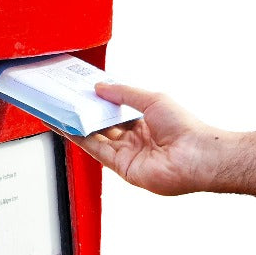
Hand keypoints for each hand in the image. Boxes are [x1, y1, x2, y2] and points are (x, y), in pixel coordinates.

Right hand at [57, 84, 220, 195]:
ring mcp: (127, 154)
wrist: (196, 155)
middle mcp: (134, 140)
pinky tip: (68, 127)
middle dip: (84, 114)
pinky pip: (96, 150)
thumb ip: (124, 93)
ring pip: (95, 138)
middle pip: (102, 126)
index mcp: (144, 124)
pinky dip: (80, 139)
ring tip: (59, 111)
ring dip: (77, 126)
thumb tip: (101, 87)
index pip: (115, 112)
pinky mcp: (121, 167)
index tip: (83, 92)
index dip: (98, 103)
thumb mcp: (152, 99)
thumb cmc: (185, 128)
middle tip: (67, 100)